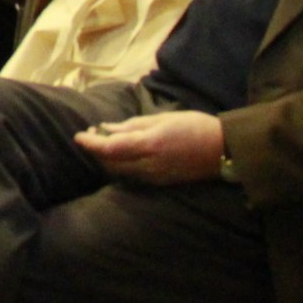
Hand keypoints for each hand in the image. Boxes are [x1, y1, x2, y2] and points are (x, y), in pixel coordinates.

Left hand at [75, 111, 224, 184]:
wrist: (223, 150)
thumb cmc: (193, 127)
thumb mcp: (161, 119)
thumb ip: (131, 126)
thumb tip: (106, 128)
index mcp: (149, 145)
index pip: (109, 149)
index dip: (90, 144)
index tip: (78, 136)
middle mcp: (149, 166)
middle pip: (110, 164)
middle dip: (95, 151)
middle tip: (90, 134)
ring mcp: (155, 177)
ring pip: (120, 172)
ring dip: (106, 159)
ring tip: (103, 141)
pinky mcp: (160, 183)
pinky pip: (132, 176)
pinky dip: (120, 165)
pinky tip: (121, 153)